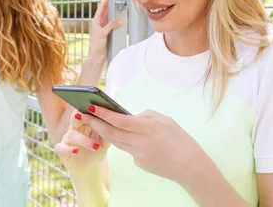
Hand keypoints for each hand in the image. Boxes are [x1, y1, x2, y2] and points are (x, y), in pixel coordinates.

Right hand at [54, 110, 108, 177]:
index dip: (90, 109)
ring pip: (72, 134)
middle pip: (75, 117)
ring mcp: (67, 138)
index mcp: (85, 123)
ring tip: (96, 146)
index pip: (85, 111)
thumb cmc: (96, 150)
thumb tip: (114, 123)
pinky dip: (68, 149)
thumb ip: (107, 133)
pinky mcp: (62, 150)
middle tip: (88, 117)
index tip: (97, 108)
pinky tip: (76, 151)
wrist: (89, 167)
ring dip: (84, 140)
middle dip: (81, 116)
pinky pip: (61, 148)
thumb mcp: (105, 142)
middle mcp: (74, 128)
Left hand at [79, 106, 205, 184]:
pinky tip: (123, 136)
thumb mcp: (165, 120)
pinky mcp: (138, 163)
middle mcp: (139, 142)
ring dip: (104, 132)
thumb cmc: (180, 139)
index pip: (118, 119)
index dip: (102, 113)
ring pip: (115, 141)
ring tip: (94, 122)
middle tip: (82, 114)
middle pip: (110, 132)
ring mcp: (137, 155)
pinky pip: (127, 149)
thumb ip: (145, 116)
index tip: (90, 106)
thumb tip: (130, 117)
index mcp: (147, 128)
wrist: (190, 167)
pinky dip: (124, 141)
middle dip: (94, 123)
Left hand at [87, 0, 121, 59]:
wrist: (97, 56)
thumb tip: (119, 21)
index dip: (105, 0)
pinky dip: (116, 19)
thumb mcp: (102, 34)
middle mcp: (99, 23)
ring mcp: (104, 27)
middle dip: (109, 3)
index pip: (101, 8)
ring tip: (118, 4)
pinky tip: (120, 17)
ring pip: (109, 16)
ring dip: (113, 10)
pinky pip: (113, 23)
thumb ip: (110, 26)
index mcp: (96, 21)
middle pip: (105, 10)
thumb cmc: (96, 45)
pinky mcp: (108, 31)